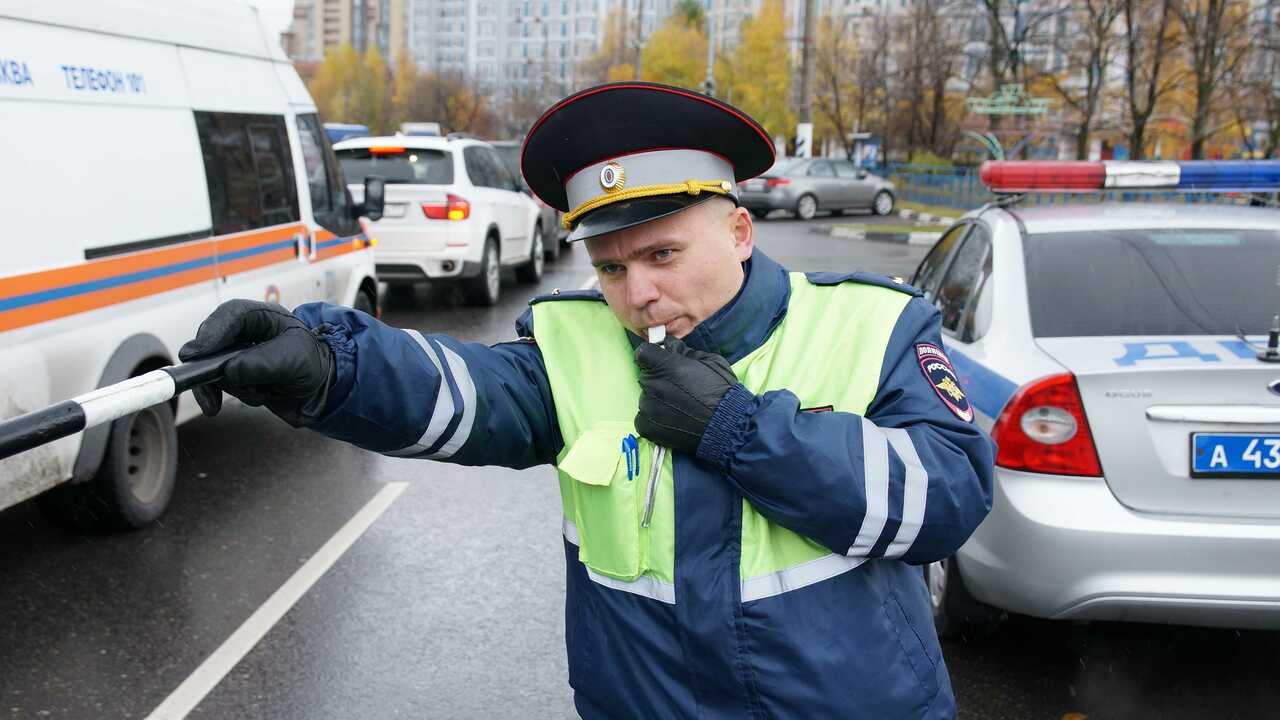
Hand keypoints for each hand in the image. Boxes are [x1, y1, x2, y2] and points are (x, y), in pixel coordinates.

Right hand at [179, 300, 334, 424]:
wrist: (323, 391)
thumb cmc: (314, 364)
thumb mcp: (294, 361)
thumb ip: (262, 364)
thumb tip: (229, 372)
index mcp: (263, 317)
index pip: (231, 315)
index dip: (212, 331)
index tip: (196, 353)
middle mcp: (246, 334)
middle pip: (213, 342)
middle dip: (208, 364)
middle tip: (199, 380)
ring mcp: (239, 356)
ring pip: (216, 369)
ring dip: (233, 385)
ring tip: (262, 393)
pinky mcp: (237, 377)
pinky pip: (224, 387)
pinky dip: (240, 395)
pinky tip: (262, 397)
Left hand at [634, 337, 738, 455]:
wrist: (728, 426)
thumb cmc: (722, 391)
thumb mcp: (710, 361)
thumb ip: (685, 351)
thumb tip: (670, 346)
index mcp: (666, 365)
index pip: (643, 353)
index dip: (652, 357)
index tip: (660, 362)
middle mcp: (653, 384)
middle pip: (646, 376)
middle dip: (659, 379)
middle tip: (678, 389)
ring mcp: (648, 407)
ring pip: (646, 397)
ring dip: (657, 400)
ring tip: (679, 408)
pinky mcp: (647, 426)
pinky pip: (643, 418)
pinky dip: (654, 419)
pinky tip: (672, 420)